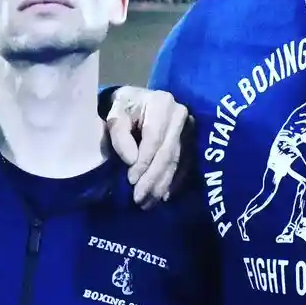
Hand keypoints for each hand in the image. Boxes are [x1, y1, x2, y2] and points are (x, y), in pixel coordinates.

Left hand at [105, 87, 191, 207]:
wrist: (136, 101)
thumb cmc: (123, 108)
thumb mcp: (115, 115)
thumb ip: (120, 135)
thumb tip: (131, 161)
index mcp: (161, 104)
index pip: (154, 138)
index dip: (143, 162)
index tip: (131, 181)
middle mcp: (180, 115)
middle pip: (167, 153)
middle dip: (153, 179)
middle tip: (139, 199)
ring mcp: (189, 128)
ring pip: (175, 161)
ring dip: (161, 185)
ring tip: (148, 203)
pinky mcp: (190, 141)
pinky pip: (184, 164)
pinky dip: (173, 182)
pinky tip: (163, 196)